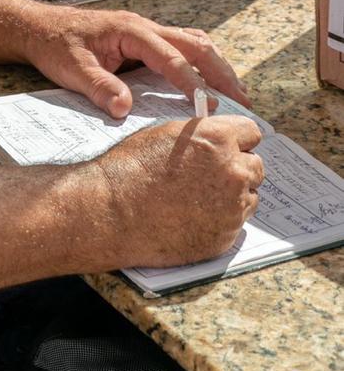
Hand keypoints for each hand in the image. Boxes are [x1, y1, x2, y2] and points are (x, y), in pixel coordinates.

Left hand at [19, 4, 250, 116]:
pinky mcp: (143, 41)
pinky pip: (182, 47)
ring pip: (193, 43)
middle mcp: (144, 27)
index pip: (170, 57)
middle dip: (220, 71)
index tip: (208, 106)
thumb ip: (98, 86)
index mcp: (130, 31)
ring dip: (217, 65)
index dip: (191, 82)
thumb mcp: (70, 68)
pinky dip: (201, 62)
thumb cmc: (55, 44)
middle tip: (243, 101)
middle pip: (194, 44)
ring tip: (237, 94)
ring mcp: (146, 32)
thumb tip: (124, 108)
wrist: (39, 27)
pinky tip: (210, 82)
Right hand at [84, 114, 264, 267]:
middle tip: (212, 174)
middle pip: (256, 166)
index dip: (239, 139)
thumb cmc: (134, 168)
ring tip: (197, 198)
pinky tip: (192, 217)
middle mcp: (232, 172)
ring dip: (232, 196)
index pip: (252, 132)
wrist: (115, 210)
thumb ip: (203, 134)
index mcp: (219, 139)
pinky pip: (234, 224)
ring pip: (248, 197)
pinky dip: (220, 220)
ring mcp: (232, 208)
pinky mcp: (225, 237)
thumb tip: (219, 138)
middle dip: (238, 167)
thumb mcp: (169, 134)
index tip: (232, 145)